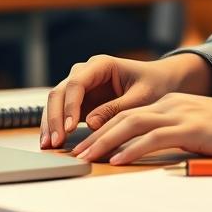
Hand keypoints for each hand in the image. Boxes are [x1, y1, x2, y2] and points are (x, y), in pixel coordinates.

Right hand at [40, 53, 211, 148]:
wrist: (163, 83)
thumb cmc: (156, 85)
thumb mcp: (142, 98)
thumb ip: (117, 109)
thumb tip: (90, 123)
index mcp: (101, 65)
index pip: (77, 83)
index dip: (70, 105)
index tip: (69, 127)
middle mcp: (86, 73)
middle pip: (60, 92)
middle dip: (55, 117)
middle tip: (54, 141)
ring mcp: (82, 88)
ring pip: (57, 102)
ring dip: (51, 123)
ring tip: (48, 145)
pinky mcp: (82, 102)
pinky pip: (63, 113)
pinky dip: (57, 126)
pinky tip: (53, 143)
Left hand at [70, 93, 211, 164]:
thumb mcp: (200, 129)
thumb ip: (177, 135)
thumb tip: (155, 151)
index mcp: (171, 104)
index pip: (128, 114)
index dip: (103, 129)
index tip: (86, 145)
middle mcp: (171, 105)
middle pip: (123, 117)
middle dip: (95, 135)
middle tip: (75, 153)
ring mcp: (181, 114)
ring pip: (132, 124)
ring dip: (106, 142)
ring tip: (87, 157)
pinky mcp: (192, 128)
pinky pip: (155, 138)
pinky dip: (133, 148)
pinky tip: (119, 160)